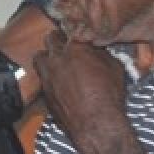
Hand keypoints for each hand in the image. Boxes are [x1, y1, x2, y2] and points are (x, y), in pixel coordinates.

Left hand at [33, 30, 126, 151]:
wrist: (96, 124)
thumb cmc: (109, 94)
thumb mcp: (114, 67)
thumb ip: (102, 54)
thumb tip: (97, 51)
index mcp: (75, 47)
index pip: (70, 29)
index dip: (75, 31)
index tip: (78, 34)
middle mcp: (57, 58)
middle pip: (51, 39)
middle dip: (58, 39)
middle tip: (66, 45)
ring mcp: (47, 75)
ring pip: (40, 57)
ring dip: (47, 56)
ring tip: (57, 62)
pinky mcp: (44, 92)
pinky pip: (42, 78)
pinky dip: (48, 77)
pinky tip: (58, 82)